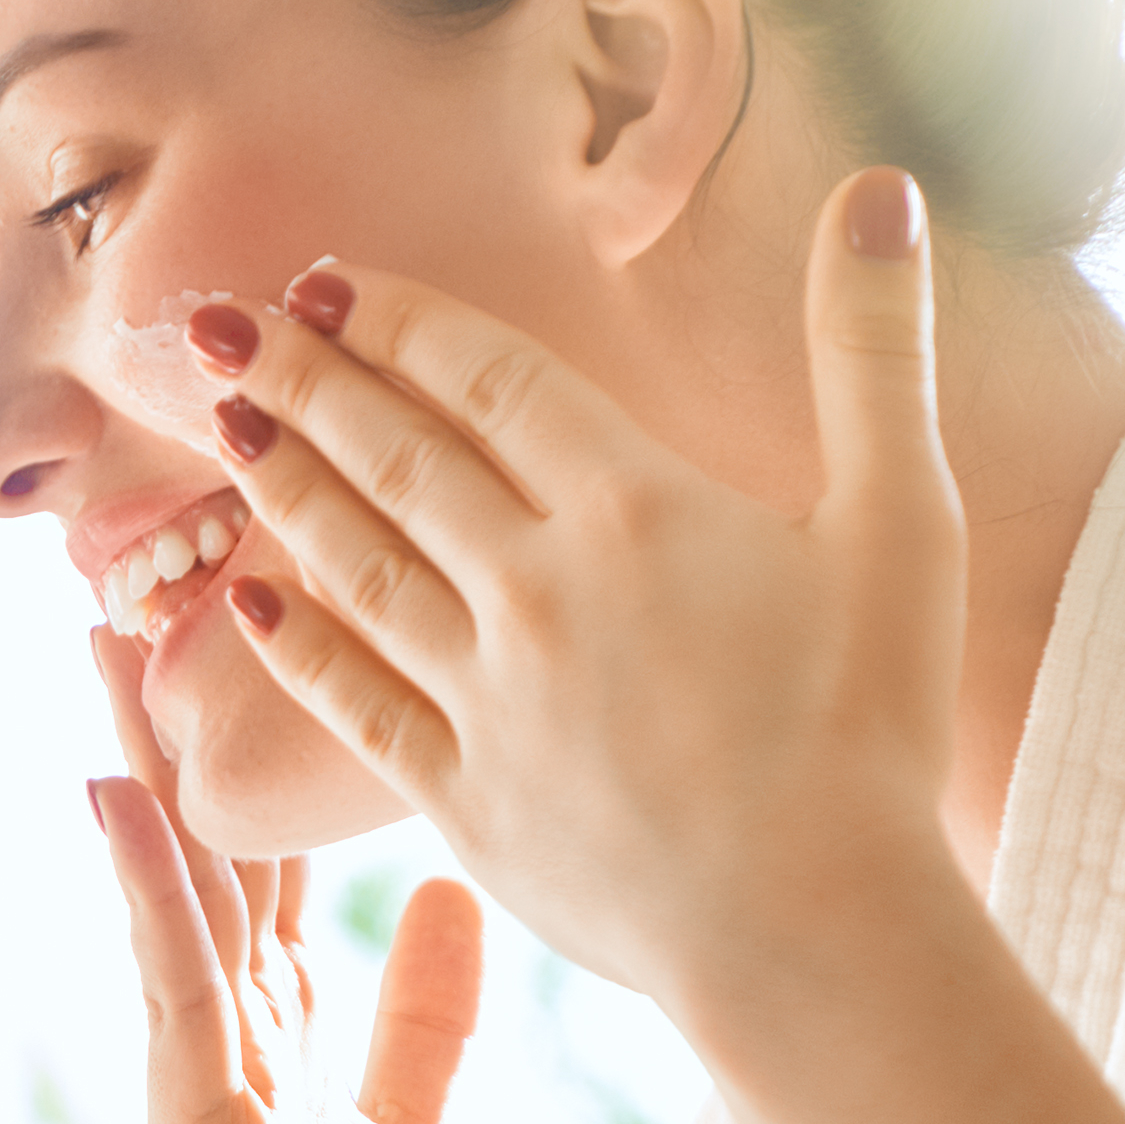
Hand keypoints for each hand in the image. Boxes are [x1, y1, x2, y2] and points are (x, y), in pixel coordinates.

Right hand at [88, 625, 480, 1123]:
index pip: (266, 846)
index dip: (267, 734)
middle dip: (181, 704)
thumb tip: (459, 899)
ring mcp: (194, 1059)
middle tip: (162, 562)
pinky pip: (165, 968)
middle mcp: (222, 1020)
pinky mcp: (188, 1109)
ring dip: (137, 751)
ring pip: (166, 871)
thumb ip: (425, 1027)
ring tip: (107, 623)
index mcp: (275, 1021)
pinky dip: (143, 878)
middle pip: (200, 827)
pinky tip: (115, 790)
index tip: (273, 611)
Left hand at [177, 174, 965, 1031]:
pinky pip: (356, 702)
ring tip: (222, 425)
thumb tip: (880, 192)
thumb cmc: (874, 730)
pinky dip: (296, 642)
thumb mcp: (903, 522)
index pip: (489, 381)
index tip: (324, 278)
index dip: (398, 319)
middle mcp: (538, 589)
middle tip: (222, 326)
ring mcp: (489, 697)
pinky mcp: (465, 796)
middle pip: (398, 458)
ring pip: (357, 564)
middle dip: (305, 381)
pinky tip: (243, 594)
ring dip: (283, 485)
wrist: (816, 931)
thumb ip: (874, 353)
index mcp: (635, 510)